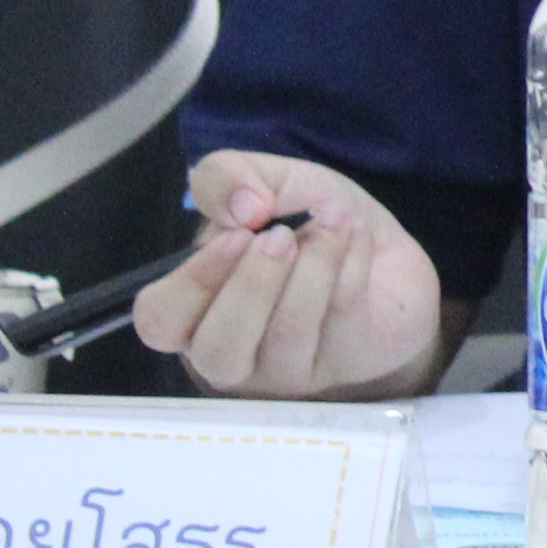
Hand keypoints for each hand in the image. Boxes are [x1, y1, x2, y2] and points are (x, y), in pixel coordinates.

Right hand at [132, 153, 446, 400]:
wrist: (386, 252)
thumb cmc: (307, 225)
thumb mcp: (265, 182)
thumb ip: (227, 176)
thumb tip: (241, 208)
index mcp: (194, 313)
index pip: (161, 322)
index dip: (191, 283)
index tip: (236, 235)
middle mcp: (234, 355)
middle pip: (218, 350)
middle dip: (253, 285)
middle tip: (283, 235)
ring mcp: (290, 371)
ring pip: (287, 335)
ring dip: (314, 266)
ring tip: (334, 219)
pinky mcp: (347, 364)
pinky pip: (343, 322)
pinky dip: (352, 265)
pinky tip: (357, 235)